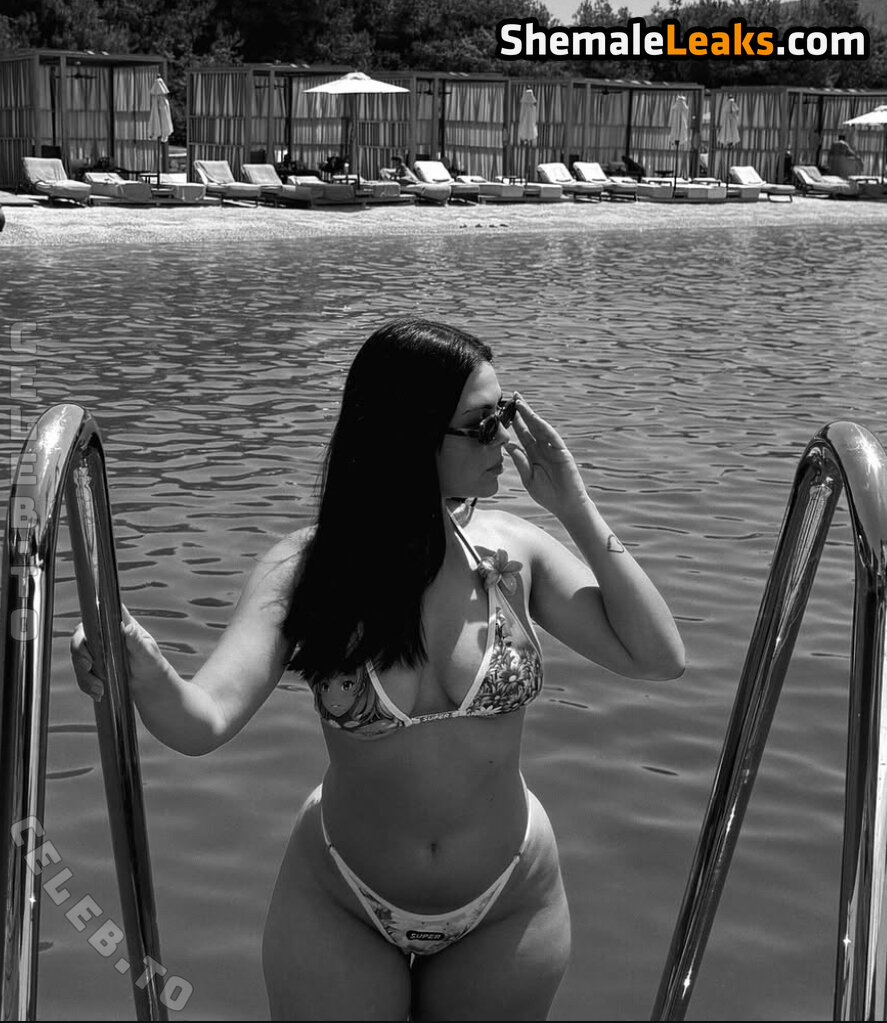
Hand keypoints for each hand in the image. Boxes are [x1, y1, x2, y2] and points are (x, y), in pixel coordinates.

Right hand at [70, 605, 166, 702]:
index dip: (88, 620)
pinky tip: (98, 694)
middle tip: (89, 666)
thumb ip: (136, 641)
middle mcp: (103, 636)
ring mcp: (96, 651)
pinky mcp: (92, 667)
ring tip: (100, 688)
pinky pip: (82, 675)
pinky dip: (87, 685)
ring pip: (78, 658)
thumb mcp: (147, 652)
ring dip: (85, 674)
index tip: (88, 637)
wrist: (149, 683)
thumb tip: (128, 628)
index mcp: (117, 625)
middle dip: (80, 652)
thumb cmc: (151, 661)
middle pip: (80, 636)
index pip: (97, 613)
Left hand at [505, 395, 588, 517]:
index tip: (504, 410)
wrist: (565, 506)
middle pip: (531, 426)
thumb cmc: (547, 494)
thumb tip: (508, 445)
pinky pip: (552, 437)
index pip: (522, 434)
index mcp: (533, 454)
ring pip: (540, 428)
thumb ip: (520, 461)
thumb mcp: (528, 478)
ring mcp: (553, 448)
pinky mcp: (562, 452)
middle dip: (522, 411)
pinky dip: (544, 428)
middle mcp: (542, 448)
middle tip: (513, 396)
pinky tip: (536, 419)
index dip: (515, 422)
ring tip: (520, 403)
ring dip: (531, 415)